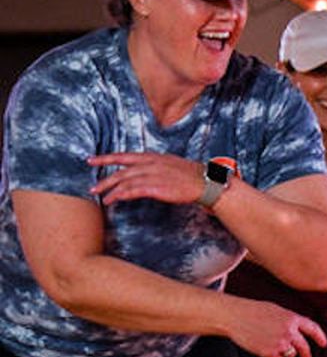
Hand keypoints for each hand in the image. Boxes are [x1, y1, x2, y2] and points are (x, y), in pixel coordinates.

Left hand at [86, 152, 210, 205]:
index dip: (105, 158)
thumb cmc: (191, 175)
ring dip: (110, 190)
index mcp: (152, 157)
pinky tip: (113, 200)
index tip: (90, 160)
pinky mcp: (156, 188)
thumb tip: (143, 171)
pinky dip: (120, 195)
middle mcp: (149, 164)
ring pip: (124, 182)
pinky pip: (132, 191)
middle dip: (104, 180)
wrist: (206, 182)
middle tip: (92, 188)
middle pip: (120, 171)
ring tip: (102, 198)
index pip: (123, 156)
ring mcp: (152, 175)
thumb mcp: (169, 163)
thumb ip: (154, 166)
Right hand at [225, 297, 326, 356]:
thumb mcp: (277, 310)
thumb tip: (300, 332)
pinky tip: (262, 345)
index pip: (313, 329)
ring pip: (291, 354)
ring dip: (286, 352)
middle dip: (307, 355)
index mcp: (293, 318)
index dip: (320, 337)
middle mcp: (289, 331)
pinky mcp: (269, 352)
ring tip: (271, 342)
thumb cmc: (253, 311)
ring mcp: (280, 343)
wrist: (235, 316)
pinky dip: (272, 355)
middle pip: (305, 347)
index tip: (324, 344)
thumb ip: (291, 321)